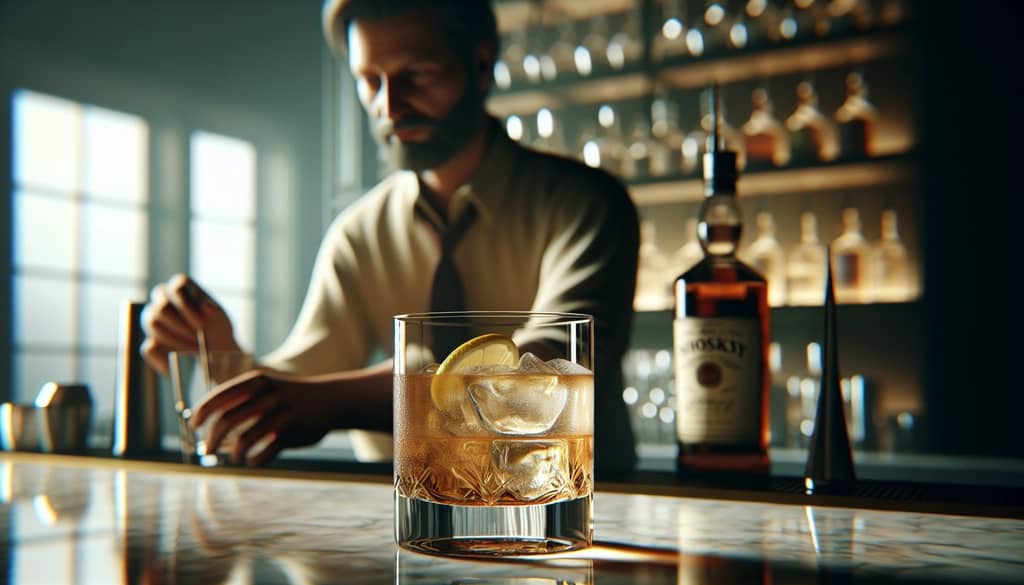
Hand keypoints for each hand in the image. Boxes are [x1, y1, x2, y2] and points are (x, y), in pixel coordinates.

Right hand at [140, 274, 240, 373]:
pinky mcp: (150, 345)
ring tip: (194, 350)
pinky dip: (166, 355)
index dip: (186, 305)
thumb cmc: (217, 332)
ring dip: (174, 339)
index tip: (202, 324)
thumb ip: (214, 313)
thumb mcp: (221, 322)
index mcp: (182, 290)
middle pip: (160, 305)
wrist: (215, 357)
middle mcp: (163, 302)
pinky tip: (183, 359)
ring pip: (152, 323)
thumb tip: (205, 306)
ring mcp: (154, 323)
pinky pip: (149, 348)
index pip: (176, 287)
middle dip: (179, 324)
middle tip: (197, 339)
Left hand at [189, 369, 335, 466]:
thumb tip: (204, 418)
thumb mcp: (266, 387)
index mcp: (257, 381)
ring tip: (236, 457)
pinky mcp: (293, 432)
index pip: (220, 397)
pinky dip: (255, 460)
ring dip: (235, 453)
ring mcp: (281, 414)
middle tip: (207, 450)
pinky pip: (265, 453)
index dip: (203, 412)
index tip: (194, 425)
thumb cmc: (289, 395)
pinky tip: (253, 461)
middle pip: (227, 421)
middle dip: (212, 439)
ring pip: (244, 440)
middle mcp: (267, 395)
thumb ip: (240, 398)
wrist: (331, 400)